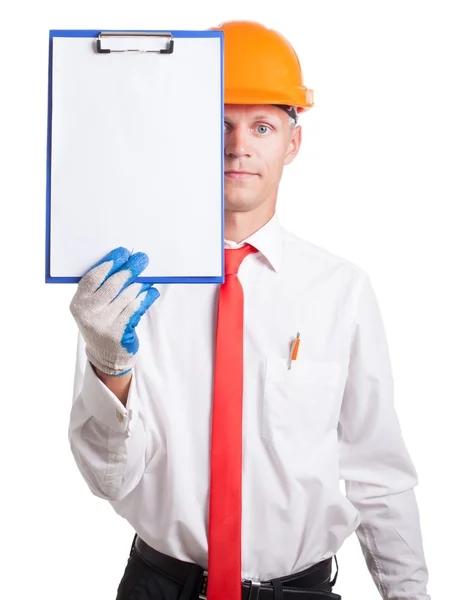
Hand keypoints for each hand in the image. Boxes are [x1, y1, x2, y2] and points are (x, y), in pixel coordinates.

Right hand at [69, 247, 159, 375]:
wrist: (107, 356)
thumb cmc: (103, 323)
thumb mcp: (94, 307)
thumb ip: (102, 289)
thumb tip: (125, 263)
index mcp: (78, 303)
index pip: (92, 278)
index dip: (108, 264)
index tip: (122, 253)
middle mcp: (88, 314)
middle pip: (112, 286)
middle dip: (129, 269)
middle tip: (141, 259)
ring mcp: (103, 325)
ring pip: (127, 296)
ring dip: (140, 284)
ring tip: (147, 277)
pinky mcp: (119, 334)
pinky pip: (136, 309)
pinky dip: (145, 298)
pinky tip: (151, 292)